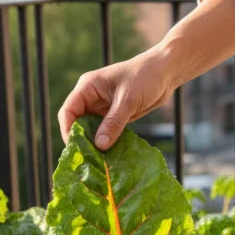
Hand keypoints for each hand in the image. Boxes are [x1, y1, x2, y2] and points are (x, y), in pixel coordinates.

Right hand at [58, 49, 176, 149]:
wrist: (165, 72)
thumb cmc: (145, 78)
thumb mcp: (128, 101)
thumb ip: (113, 123)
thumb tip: (99, 145)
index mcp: (87, 88)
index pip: (68, 111)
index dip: (68, 130)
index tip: (76, 148)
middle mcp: (91, 98)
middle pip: (77, 123)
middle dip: (82, 140)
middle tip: (87, 160)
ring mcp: (102, 107)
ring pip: (92, 130)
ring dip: (95, 143)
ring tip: (99, 161)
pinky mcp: (114, 115)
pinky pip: (106, 131)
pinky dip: (107, 142)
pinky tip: (111, 155)